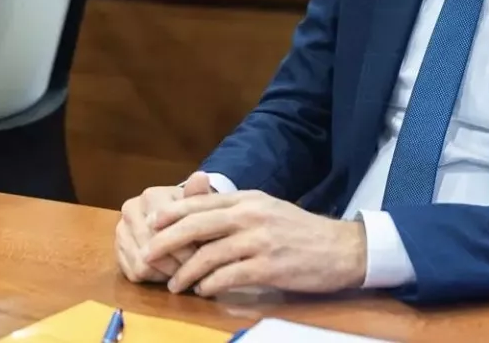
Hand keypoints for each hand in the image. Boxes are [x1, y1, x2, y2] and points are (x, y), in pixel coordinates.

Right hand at [115, 171, 212, 283]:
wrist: (175, 219)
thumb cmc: (190, 213)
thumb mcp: (199, 203)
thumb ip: (199, 194)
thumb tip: (201, 177)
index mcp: (150, 196)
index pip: (166, 229)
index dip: (187, 247)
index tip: (203, 257)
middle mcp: (130, 210)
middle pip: (153, 247)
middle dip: (177, 262)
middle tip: (194, 269)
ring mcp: (121, 232)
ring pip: (143, 263)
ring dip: (165, 272)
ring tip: (182, 271)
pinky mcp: (117, 252)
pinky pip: (134, 273)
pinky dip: (153, 277)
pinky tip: (167, 272)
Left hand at [145, 190, 366, 296]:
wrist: (342, 248)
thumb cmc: (300, 231)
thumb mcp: (266, 209)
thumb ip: (235, 210)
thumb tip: (197, 214)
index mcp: (248, 198)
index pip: (200, 203)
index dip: (171, 214)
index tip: (150, 225)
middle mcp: (251, 215)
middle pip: (196, 225)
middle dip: (165, 242)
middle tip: (147, 256)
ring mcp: (260, 241)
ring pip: (208, 255)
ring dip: (186, 273)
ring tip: (174, 284)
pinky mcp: (269, 267)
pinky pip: (228, 277)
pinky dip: (211, 285)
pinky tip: (203, 290)